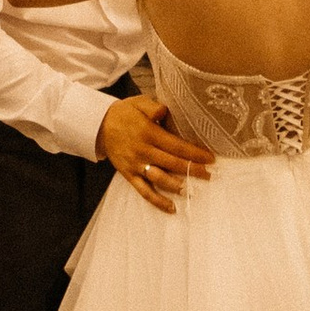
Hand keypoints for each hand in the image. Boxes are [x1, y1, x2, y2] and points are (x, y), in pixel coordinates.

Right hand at [100, 93, 215, 214]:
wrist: (99, 125)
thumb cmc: (124, 113)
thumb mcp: (139, 102)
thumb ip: (153, 107)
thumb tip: (164, 111)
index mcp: (148, 132)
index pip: (176, 145)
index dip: (194, 153)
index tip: (210, 158)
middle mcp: (143, 150)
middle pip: (172, 163)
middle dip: (193, 170)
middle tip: (209, 175)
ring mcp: (136, 165)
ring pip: (160, 179)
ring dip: (178, 186)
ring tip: (194, 190)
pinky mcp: (129, 175)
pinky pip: (144, 191)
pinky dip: (158, 201)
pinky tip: (171, 208)